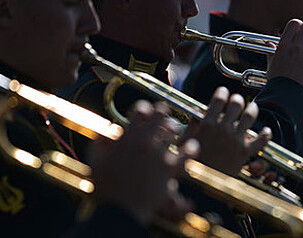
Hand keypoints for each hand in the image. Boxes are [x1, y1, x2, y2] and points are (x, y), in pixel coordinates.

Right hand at [89, 100, 197, 224]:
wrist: (120, 212)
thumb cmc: (106, 190)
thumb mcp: (95, 163)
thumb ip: (98, 143)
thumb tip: (103, 132)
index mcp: (126, 139)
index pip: (140, 110)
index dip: (144, 107)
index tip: (146, 111)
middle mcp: (143, 143)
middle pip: (160, 115)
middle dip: (162, 113)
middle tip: (164, 116)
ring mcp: (158, 154)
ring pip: (174, 130)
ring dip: (175, 128)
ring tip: (175, 130)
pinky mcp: (169, 168)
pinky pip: (187, 152)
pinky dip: (191, 147)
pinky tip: (191, 147)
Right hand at [180, 87, 270, 175]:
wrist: (201, 185)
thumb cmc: (189, 166)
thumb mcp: (183, 143)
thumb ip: (191, 126)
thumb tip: (197, 114)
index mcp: (207, 124)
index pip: (219, 99)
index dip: (222, 92)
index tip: (223, 92)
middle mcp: (223, 129)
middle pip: (236, 104)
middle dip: (237, 99)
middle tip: (236, 100)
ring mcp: (236, 140)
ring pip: (250, 115)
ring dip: (252, 109)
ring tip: (252, 108)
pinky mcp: (245, 152)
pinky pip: (262, 140)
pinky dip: (266, 134)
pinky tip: (266, 131)